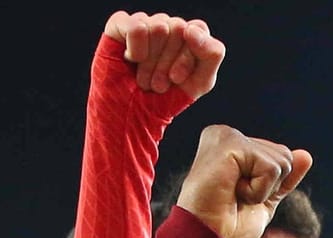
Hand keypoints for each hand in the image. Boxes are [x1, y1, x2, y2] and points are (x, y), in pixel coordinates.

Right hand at [103, 11, 224, 98]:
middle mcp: (166, 25)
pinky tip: (131, 61)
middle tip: (158, 84)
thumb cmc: (165, 100)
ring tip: (144, 79)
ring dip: (150, 63)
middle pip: (178, 27)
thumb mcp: (199, 82)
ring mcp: (143, 23)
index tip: (176, 79)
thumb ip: (212, 54)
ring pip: (158, 27)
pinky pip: (137, 27)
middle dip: (167, 64)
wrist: (131, 119)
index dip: (187, 57)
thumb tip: (191, 29)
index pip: (198, 30)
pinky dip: (135, 50)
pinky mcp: (120, 25)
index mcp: (187, 35)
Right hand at [176, 124, 310, 237]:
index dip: (270, 188)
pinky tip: (232, 192)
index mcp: (231, 145)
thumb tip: (306, 155)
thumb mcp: (263, 201)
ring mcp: (227, 136)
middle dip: (269, 187)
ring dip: (263, 189)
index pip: (279, 156)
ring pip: (281, 160)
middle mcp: (227, 134)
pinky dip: (258, 190)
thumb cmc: (227, 227)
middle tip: (236, 199)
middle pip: (284, 156)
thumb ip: (283, 178)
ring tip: (233, 196)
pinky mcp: (230, 144)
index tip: (238, 198)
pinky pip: (270, 168)